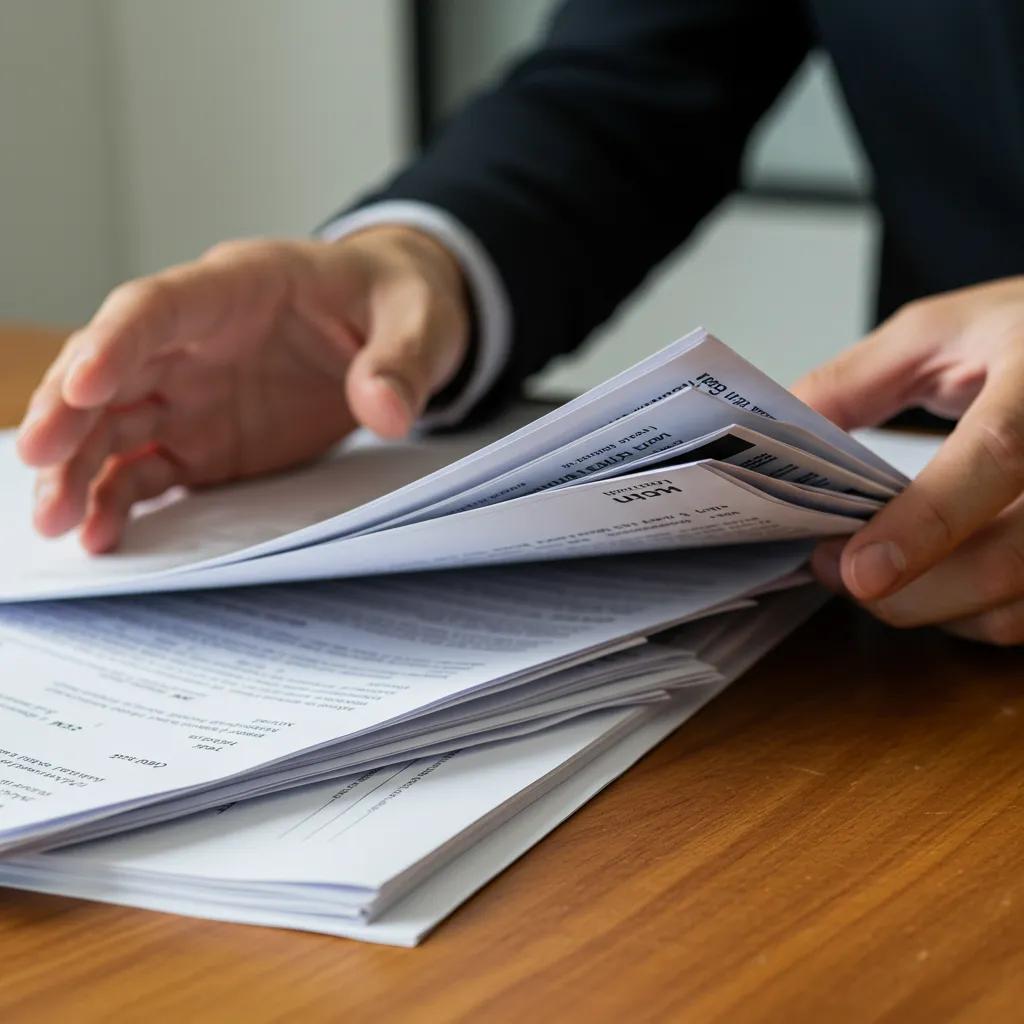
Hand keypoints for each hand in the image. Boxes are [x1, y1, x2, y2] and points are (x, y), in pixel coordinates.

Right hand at [16, 227, 469, 551]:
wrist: (397, 328)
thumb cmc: (398, 305)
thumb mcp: (419, 321)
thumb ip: (400, 361)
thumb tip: (384, 410)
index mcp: (240, 287)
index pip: (159, 306)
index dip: (116, 342)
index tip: (81, 382)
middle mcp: (198, 340)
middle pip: (115, 368)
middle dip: (71, 411)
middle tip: (39, 460)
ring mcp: (195, 392)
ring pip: (115, 424)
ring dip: (79, 468)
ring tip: (54, 522)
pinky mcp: (205, 439)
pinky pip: (150, 468)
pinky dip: (122, 499)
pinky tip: (102, 535)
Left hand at [793, 275, 1023, 644]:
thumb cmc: (1016, 333)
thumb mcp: (934, 332)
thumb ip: (852, 385)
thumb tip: (772, 442)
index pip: (998, 453)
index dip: (926, 521)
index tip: (859, 570)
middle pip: (1010, 557)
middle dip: (908, 588)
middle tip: (834, 569)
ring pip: (1016, 604)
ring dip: (929, 607)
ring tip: (870, 571)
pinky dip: (965, 612)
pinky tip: (928, 581)